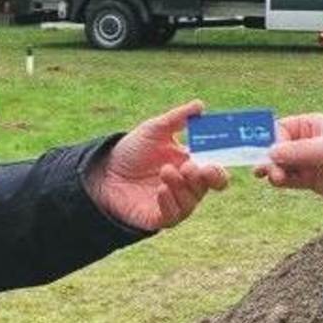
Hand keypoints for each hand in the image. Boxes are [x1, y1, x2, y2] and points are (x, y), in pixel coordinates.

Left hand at [84, 101, 229, 230]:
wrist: (104, 171)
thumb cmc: (132, 150)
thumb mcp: (154, 130)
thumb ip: (177, 119)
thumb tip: (200, 105)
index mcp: (190, 165)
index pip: (214, 172)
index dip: (218, 169)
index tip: (211, 163)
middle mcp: (186, 186)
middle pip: (208, 188)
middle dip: (204, 178)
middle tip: (190, 167)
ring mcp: (174, 202)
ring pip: (191, 201)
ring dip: (181, 187)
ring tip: (165, 172)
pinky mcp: (158, 217)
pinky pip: (172, 216)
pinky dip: (169, 203)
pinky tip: (160, 190)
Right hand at [253, 113, 322, 215]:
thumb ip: (300, 151)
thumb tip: (271, 152)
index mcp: (310, 125)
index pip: (280, 128)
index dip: (270, 140)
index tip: (264, 153)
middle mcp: (304, 140)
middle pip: (275, 147)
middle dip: (270, 158)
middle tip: (269, 171)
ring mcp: (304, 160)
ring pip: (278, 163)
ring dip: (273, 170)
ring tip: (277, 179)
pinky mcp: (306, 178)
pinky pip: (285, 178)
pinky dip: (280, 180)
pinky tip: (279, 182)